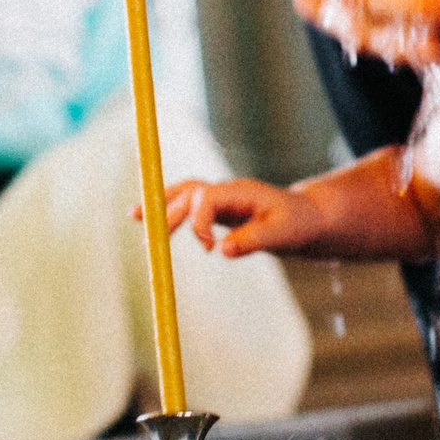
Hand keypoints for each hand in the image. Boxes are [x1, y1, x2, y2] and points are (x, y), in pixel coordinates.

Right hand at [147, 178, 323, 256]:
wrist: (306, 216)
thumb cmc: (297, 224)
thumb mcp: (283, 234)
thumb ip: (254, 240)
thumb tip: (222, 250)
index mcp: (241, 191)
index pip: (208, 197)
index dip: (200, 221)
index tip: (208, 248)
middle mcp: (226, 190)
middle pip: (189, 194)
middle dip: (169, 213)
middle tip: (153, 241)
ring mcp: (220, 197)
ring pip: (184, 194)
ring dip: (161, 204)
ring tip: (134, 216)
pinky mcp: (216, 208)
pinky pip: (186, 204)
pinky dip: (166, 209)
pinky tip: (145, 219)